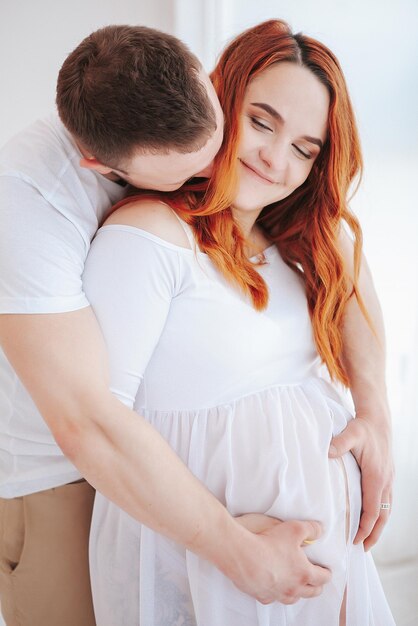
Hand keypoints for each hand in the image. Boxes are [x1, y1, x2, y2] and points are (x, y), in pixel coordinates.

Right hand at [229, 515, 330, 604]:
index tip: (326, 570)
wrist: (243, 555)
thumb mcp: (295, 528)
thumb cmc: (269, 543)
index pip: (323, 578)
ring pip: (294, 599)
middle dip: (316, 586)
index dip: (327, 573)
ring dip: (298, 592)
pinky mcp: (262, 596)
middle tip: (316, 580)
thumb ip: (311, 529)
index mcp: (304, 573)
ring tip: (296, 584)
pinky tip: (274, 586)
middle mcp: (293, 588)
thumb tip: (320, 530)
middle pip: (312, 593)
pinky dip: (277, 593)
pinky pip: (274, 598)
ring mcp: (278, 594)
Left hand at [329, 413, 393, 549]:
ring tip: (368, 540)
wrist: (377, 420)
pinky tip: (372, 518)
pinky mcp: (386, 477)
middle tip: (363, 549)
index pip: (372, 510)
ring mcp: (388, 480)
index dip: (365, 528)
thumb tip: (326, 452)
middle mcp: (385, 481)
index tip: (356, 540)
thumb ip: (339, 444)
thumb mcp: (351, 433)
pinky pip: (386, 501)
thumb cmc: (363, 428)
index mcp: (376, 477)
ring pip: (386, 510)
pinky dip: (380, 514)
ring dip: (378, 526)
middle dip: (374, 534)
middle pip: (382, 516)